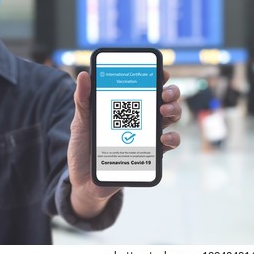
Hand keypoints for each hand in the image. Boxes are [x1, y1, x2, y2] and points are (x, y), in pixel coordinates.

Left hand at [67, 70, 181, 218]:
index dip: (157, 77)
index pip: (147, 87)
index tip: (160, 72)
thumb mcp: (80, 123)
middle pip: (165, 100)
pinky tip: (163, 137)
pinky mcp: (150, 155)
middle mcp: (141, 119)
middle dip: (171, 92)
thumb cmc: (83, 148)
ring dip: (174, 111)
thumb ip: (83, 100)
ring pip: (171, 119)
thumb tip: (83, 75)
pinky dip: (172, 139)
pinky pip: (169, 145)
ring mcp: (148, 136)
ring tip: (164, 111)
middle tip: (164, 94)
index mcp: (126, 107)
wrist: (83, 181)